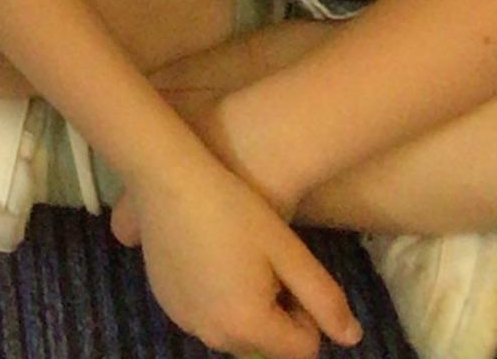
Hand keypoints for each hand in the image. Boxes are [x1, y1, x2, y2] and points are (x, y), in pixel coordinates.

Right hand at [110, 144, 357, 358]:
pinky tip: (208, 258)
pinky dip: (215, 301)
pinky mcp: (165, 303)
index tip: (288, 271)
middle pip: (267, 345)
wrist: (166, 176)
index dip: (307, 311)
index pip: (303, 348)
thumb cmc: (233, 208)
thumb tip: (351, 338)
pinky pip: (206, 318)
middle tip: (263, 263)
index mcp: (248, 326)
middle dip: (275, 315)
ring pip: (236, 333)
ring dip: (246, 310)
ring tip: (236, 258)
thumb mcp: (287, 249)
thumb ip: (325, 299)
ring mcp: (185, 321)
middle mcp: (214, 336)